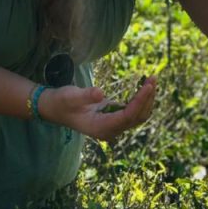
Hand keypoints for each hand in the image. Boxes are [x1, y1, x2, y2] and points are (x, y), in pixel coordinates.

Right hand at [37, 76, 156, 140]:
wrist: (54, 109)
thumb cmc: (61, 101)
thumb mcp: (71, 96)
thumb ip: (85, 96)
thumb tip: (101, 93)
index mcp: (100, 128)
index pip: (127, 116)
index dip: (140, 101)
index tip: (148, 86)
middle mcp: (109, 131)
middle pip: (137, 117)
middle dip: (147, 98)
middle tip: (153, 78)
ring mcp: (112, 127)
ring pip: (138, 116)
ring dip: (147, 99)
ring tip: (152, 80)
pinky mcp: (114, 120)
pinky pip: (133, 113)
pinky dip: (141, 100)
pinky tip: (145, 87)